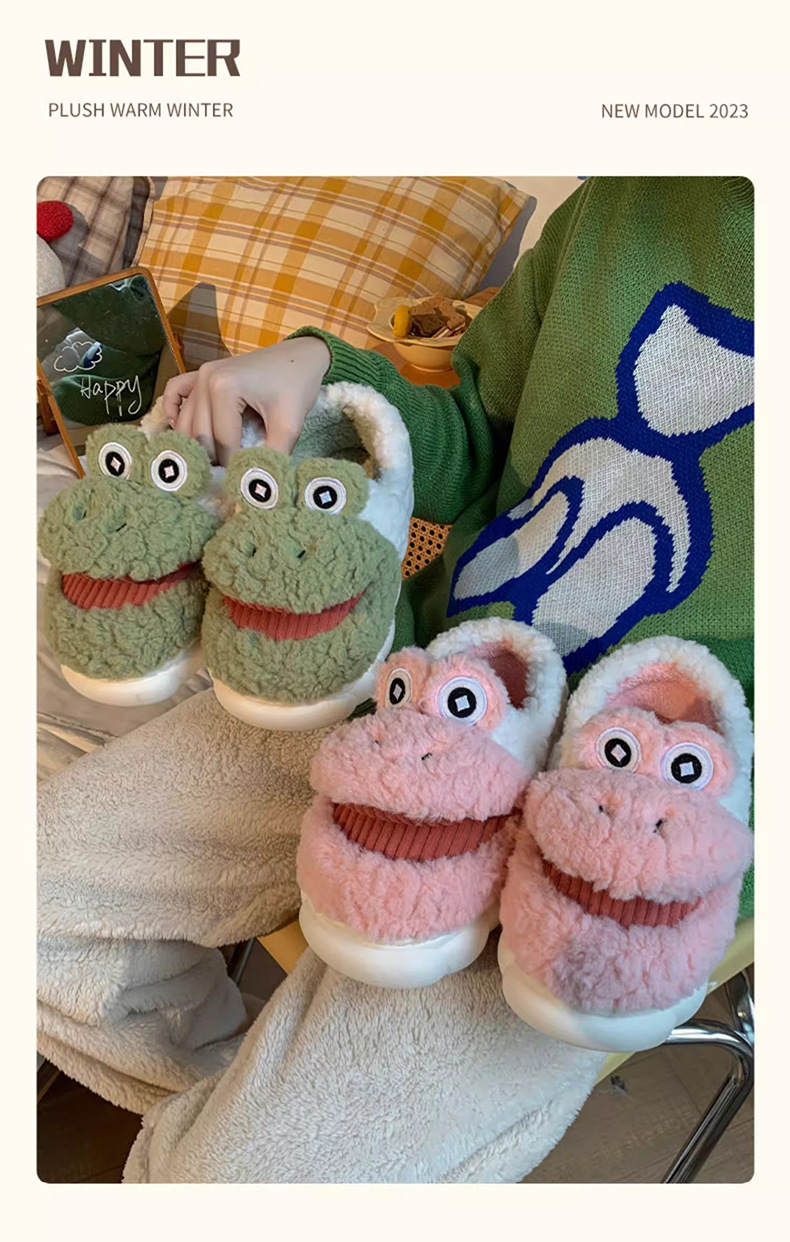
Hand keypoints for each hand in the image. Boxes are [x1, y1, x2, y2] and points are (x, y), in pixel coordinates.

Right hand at [162, 336, 330, 465]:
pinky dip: (173, 412)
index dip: (234, 465)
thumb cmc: (297, 385)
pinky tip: (180, 429)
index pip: (222, 441)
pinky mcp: (200, 373)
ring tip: (213, 465)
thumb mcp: (289, 424)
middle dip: (215, 459)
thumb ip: (272, 455)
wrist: (301, 356)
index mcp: (224, 388)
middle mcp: (205, 380)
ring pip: (186, 422)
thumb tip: (258, 484)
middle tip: (228, 478)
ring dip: (196, 444)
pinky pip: (175, 393)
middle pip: (201, 434)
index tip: (244, 481)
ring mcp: (200, 374)